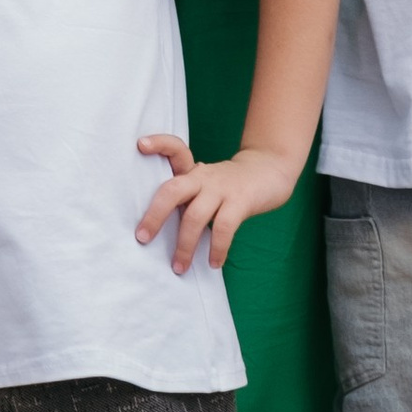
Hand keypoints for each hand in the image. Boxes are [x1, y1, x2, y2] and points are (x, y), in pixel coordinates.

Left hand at [134, 134, 301, 274]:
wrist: (271, 170)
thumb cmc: (230, 183)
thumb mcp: (206, 180)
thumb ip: (186, 194)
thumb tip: (158, 227)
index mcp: (192, 171)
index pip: (175, 150)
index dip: (158, 144)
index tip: (141, 144)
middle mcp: (203, 177)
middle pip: (172, 191)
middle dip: (155, 216)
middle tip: (142, 238)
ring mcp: (222, 188)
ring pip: (195, 216)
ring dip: (185, 245)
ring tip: (178, 268)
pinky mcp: (241, 202)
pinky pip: (224, 228)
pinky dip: (217, 249)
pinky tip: (214, 263)